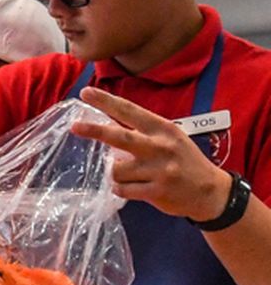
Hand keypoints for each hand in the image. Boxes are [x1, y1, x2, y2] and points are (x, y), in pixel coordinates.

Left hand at [73, 87, 231, 219]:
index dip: (106, 101)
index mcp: (162, 129)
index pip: (129, 111)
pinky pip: (122, 189)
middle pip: (120, 137)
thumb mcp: (169, 138)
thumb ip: (142, 132)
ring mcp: (159, 170)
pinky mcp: (156, 191)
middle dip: (95, 131)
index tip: (86, 93)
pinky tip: (132, 188)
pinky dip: (120, 189)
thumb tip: (105, 129)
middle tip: (75, 126)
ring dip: (114, 172)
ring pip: (116, 169)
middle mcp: (160, 147)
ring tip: (129, 174)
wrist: (211, 192)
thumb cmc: (183, 160)